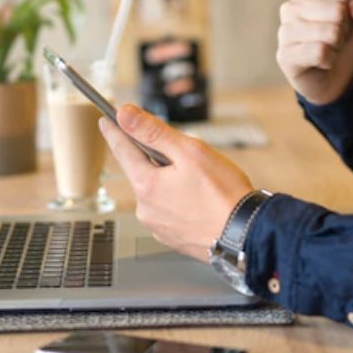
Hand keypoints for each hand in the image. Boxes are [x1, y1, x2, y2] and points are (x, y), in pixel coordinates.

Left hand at [99, 105, 252, 261]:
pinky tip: (199, 200)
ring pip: (156, 192)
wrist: (247, 235)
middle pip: (141, 171)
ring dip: (168, 181)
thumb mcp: (189, 151)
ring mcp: (158, 226)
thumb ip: (153, 131)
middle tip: (182, 154)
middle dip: (155, 158)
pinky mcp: (172, 237)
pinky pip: (168, 210)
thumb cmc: (224, 195)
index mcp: (146, 185)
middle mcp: (146, 209)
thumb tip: (124, 115)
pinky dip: (178, 200)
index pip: (122, 149)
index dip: (114, 131)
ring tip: (199, 182)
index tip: (106, 120)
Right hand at [276, 0, 352, 104]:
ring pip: (330, 32)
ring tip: (328, 50)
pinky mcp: (285, 56)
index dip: (352, 9)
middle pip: (337, 11)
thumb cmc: (345, 40)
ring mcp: (284, 33)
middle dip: (345, 30)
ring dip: (338, 46)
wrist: (338, 76)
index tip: (343, 21)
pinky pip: (320, 53)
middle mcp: (289, 8)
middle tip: (335, 39)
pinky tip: (322, 63)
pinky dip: (330, 60)